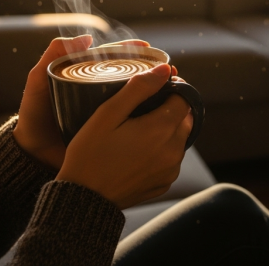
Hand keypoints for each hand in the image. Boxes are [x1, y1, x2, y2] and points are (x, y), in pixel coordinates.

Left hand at [13, 36, 160, 169]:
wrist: (33, 156)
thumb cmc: (34, 117)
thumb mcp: (39, 82)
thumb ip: (52, 57)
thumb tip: (86, 38)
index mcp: (87, 77)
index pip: (113, 58)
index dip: (132, 51)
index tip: (147, 47)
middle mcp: (101, 92)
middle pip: (131, 75)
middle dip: (151, 69)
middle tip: (167, 68)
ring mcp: (108, 113)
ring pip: (136, 97)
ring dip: (155, 90)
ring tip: (171, 86)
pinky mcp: (112, 132)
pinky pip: (134, 120)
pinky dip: (149, 114)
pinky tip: (163, 111)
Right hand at [55, 63, 193, 208]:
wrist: (83, 199)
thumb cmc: (90, 154)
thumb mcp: (108, 114)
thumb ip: (139, 88)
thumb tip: (165, 69)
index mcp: (162, 129)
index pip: (184, 99)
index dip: (172, 89)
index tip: (156, 88)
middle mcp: (174, 150)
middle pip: (185, 118)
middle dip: (170, 109)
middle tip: (143, 108)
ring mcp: (171, 169)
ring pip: (180, 138)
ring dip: (167, 130)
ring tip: (138, 128)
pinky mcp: (165, 183)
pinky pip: (172, 158)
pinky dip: (162, 150)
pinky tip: (139, 150)